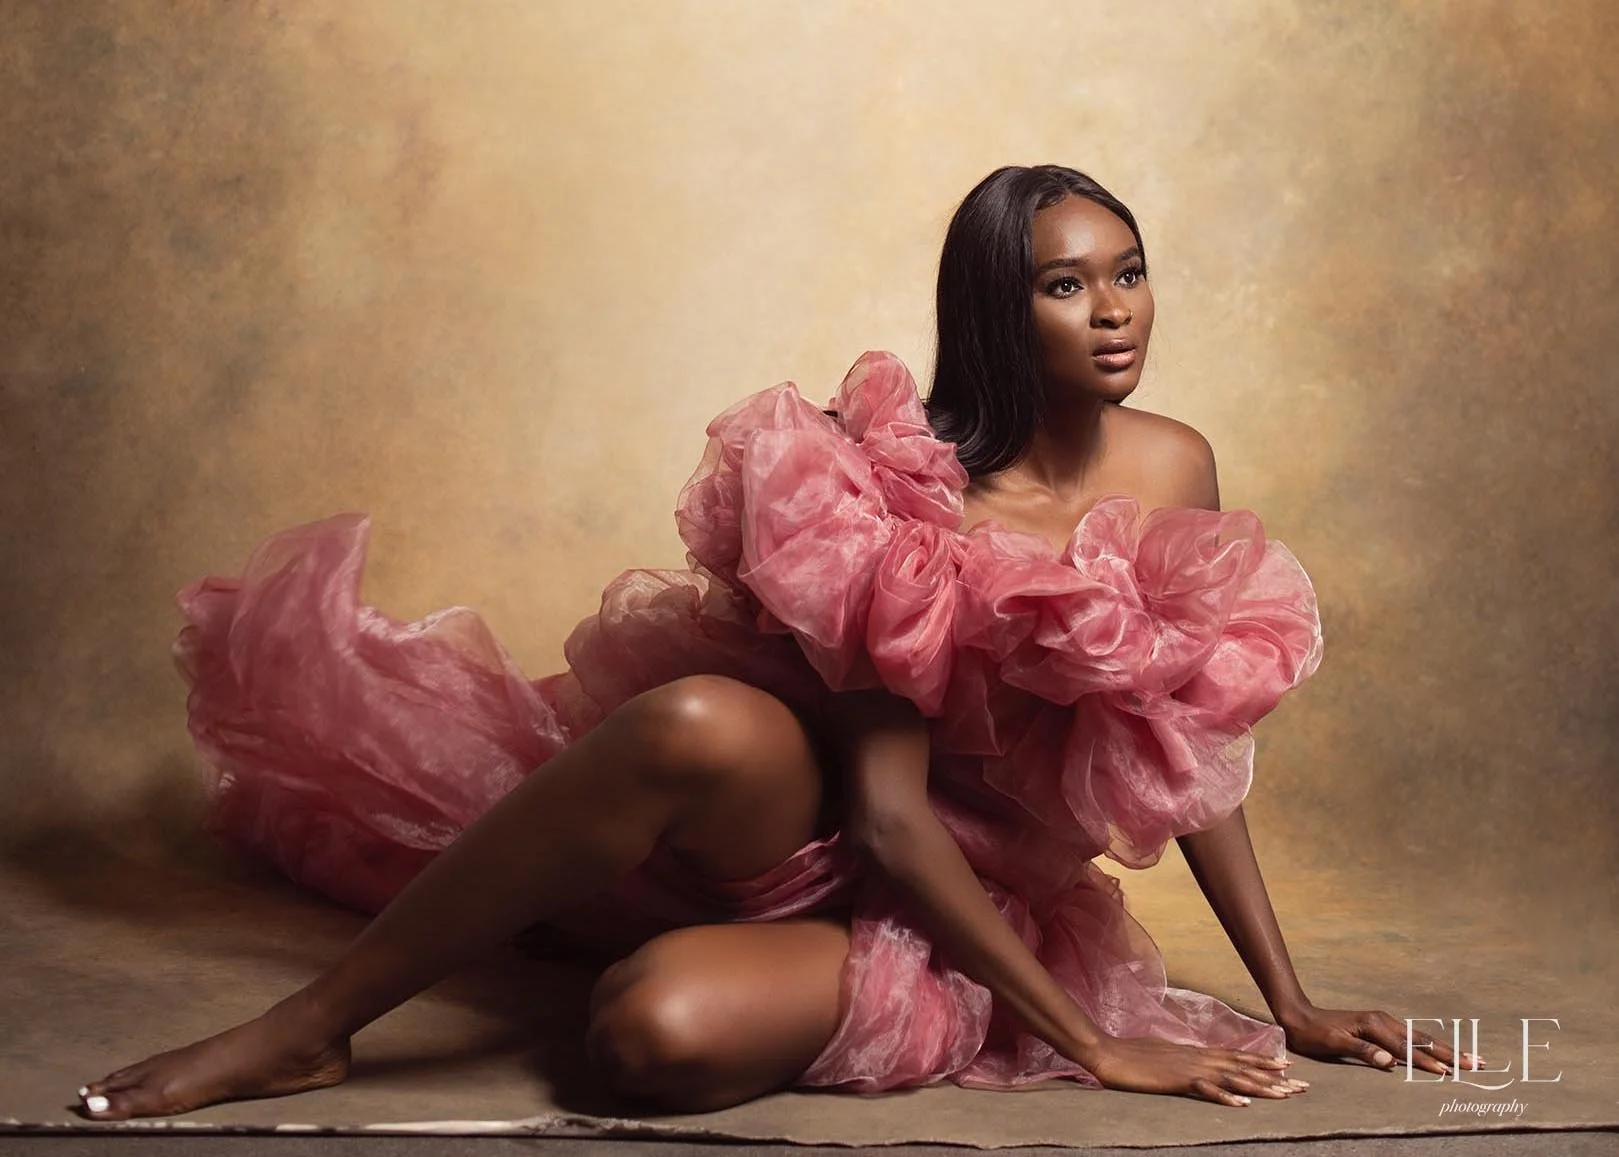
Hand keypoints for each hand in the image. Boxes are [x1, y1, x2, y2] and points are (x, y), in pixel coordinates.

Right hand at [1081, 1035, 1308, 1106]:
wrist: (1107, 1051)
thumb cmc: (1131, 1054)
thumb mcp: (1164, 1054)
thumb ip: (1183, 1058)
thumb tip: (1195, 1063)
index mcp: (1196, 1052)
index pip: (1236, 1055)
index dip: (1262, 1060)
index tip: (1287, 1065)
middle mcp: (1199, 1057)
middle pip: (1243, 1067)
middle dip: (1274, 1077)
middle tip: (1303, 1086)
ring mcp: (1189, 1068)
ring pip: (1233, 1078)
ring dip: (1261, 1087)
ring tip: (1286, 1095)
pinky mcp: (1177, 1081)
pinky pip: (1206, 1090)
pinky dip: (1226, 1097)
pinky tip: (1243, 1105)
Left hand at [1277, 1003, 1484, 1075]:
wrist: (1299, 1015)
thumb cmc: (1314, 1033)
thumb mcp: (1335, 1044)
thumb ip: (1364, 1052)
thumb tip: (1391, 1063)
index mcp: (1376, 1025)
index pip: (1408, 1049)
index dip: (1430, 1062)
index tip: (1450, 1073)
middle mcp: (1383, 1020)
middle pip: (1423, 1040)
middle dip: (1451, 1053)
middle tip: (1478, 1063)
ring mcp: (1383, 1021)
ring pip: (1420, 1037)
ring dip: (1445, 1048)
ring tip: (1468, 1058)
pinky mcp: (1380, 1025)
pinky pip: (1410, 1036)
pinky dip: (1429, 1044)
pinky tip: (1438, 1050)